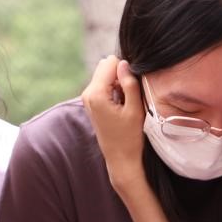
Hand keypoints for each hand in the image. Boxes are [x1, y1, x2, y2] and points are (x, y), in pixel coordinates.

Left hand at [81, 55, 146, 195]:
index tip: (132, 88)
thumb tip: (124, 63)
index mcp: (96, 93)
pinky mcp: (91, 103)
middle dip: (120, 75)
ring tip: (125, 103)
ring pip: (105, 75)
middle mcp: (87, 93)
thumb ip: (129, 83)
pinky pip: (104, 85)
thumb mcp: (135, 109)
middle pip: (106, 66)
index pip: (111, 63)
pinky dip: (114, 90)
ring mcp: (87, 98)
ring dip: (118, 83)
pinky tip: (120, 106)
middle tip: (129, 96)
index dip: (126, 71)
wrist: (120, 159)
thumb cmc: (129, 137)